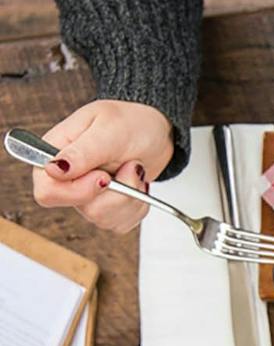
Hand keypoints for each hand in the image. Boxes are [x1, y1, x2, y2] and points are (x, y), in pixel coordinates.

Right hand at [31, 99, 175, 233]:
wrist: (154, 132)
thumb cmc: (129, 122)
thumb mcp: (107, 130)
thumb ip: (82, 152)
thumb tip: (53, 168)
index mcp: (55, 154)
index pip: (47, 191)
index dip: (76, 192)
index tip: (104, 177)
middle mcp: (66, 178)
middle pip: (83, 208)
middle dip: (117, 193)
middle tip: (130, 166)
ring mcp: (87, 196)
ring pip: (104, 219)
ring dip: (131, 197)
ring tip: (134, 170)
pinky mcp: (107, 208)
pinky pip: (120, 223)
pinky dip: (138, 207)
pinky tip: (138, 185)